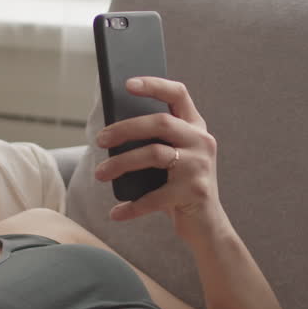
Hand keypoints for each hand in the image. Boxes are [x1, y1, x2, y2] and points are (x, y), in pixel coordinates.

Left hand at [94, 77, 222, 234]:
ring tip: (100, 174)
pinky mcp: (194, 192)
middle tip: (100, 140)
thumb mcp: (173, 159)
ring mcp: (200, 166)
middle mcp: (202, 142)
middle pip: (160, 123)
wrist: (207, 225)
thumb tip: (112, 133)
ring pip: (154, 154)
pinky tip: (116, 213)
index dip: (154, 85)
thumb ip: (156, 142)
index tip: (127, 83)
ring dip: (121, 164)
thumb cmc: (180, 186)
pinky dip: (132, 207)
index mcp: (196, 127)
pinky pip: (155, 197)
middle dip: (125, 129)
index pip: (178, 94)